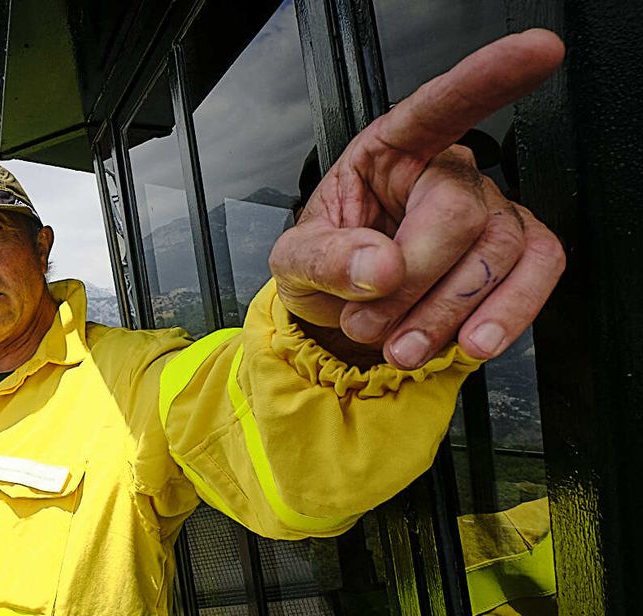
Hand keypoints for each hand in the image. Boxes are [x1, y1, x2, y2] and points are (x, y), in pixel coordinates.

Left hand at [269, 29, 566, 368]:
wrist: (346, 317)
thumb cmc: (325, 268)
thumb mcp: (294, 262)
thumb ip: (324, 259)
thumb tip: (378, 268)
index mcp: (391, 151)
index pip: (440, 107)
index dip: (488, 78)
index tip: (536, 50)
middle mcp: (449, 172)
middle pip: (458, 215)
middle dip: (413, 284)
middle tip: (368, 322)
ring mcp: (491, 211)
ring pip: (499, 253)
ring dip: (445, 315)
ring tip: (399, 347)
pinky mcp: (519, 253)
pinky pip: (540, 273)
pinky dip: (507, 315)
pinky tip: (467, 342)